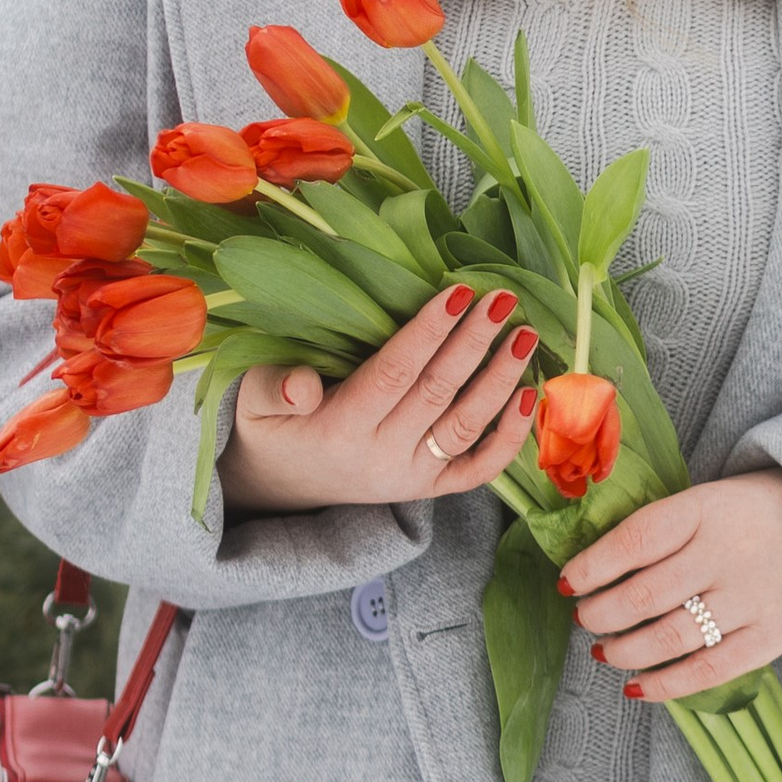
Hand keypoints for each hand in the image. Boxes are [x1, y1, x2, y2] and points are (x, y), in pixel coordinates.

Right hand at [217, 285, 536, 514]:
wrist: (280, 486)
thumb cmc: (270, 427)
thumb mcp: (252, 403)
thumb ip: (272, 388)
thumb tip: (299, 386)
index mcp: (338, 429)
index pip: (394, 373)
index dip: (428, 332)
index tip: (458, 292)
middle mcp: (381, 458)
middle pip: (437, 393)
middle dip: (473, 343)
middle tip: (503, 299)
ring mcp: (410, 477)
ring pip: (465, 428)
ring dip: (500, 381)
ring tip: (525, 335)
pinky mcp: (429, 489)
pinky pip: (477, 470)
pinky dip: (509, 439)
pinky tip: (529, 397)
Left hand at [560, 474, 781, 700]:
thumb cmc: (770, 512)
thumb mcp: (720, 496)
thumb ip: (670, 527)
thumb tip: (601, 564)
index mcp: (707, 508)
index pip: (634, 540)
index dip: (591, 566)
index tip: (567, 581)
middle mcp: (726, 553)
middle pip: (643, 594)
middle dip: (599, 613)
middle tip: (584, 618)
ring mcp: (750, 598)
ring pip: (668, 636)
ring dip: (623, 649)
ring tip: (604, 651)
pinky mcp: (771, 637)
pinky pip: (707, 671)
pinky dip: (665, 684)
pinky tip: (636, 686)